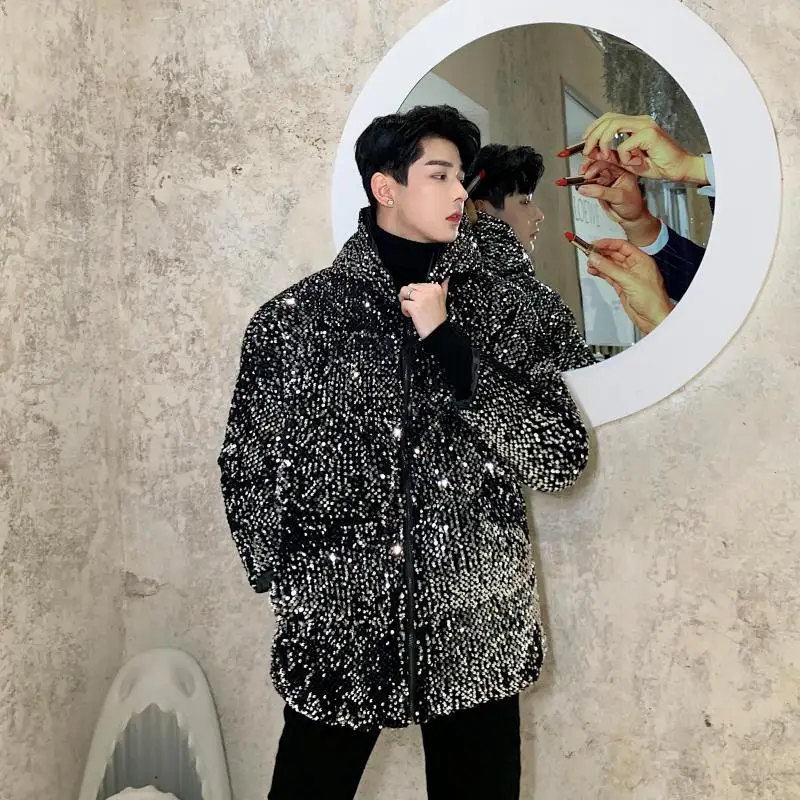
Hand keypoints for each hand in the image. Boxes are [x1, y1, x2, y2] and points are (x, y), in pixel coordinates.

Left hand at [399, 278, 449, 338]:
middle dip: (408, 296)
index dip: (416, 294)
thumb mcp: (444, 301)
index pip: (418, 284)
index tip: (419, 302)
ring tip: (411, 309)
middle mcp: (429, 291)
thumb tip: (446, 280)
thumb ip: (443, 289)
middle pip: (409, 287)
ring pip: (404, 292)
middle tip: (413, 306)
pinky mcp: (415, 306)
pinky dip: (404, 310)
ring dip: (405, 301)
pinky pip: (403, 303)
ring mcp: (422, 298)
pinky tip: (411, 316)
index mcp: (436, 288)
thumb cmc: (438, 319)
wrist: (438, 332)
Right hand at [577, 159, 661, 246]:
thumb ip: (601, 192)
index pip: (609, 159)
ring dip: (584, 176)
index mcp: (624, 169)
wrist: (630, 218)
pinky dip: (583, 184)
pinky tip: (581, 186)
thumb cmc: (632, 206)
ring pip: (592, 173)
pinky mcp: (598, 187)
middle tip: (583, 175)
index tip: (590, 170)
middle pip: (598, 163)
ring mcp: (606, 179)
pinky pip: (589, 183)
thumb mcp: (619, 197)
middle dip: (588, 168)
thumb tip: (585, 188)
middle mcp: (614, 172)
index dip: (598, 161)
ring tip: (580, 182)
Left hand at [580, 112, 707, 184]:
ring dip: (603, 142)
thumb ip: (612, 156)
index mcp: (636, 125)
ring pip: (613, 125)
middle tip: (587, 151)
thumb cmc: (659, 165)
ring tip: (604, 156)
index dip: (593, 127)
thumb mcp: (628, 162)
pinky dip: (624, 157)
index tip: (584, 141)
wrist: (679, 169)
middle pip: (608, 118)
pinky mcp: (650, 134)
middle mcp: (640, 121)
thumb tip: (593, 153)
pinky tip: (633, 163)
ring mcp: (646, 125)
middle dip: (592, 135)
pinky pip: (625, 144)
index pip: (609, 118)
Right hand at [587, 239, 672, 334]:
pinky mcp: (622, 286)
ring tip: (589, 262)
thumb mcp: (629, 280)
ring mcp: (627, 277)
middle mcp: (634, 267)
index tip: (594, 244)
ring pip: (610, 266)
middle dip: (601, 253)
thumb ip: (609, 269)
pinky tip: (594, 270)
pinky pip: (609, 276)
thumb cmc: (653, 300)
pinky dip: (600, 273)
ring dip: (599, 263)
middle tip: (588, 253)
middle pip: (615, 255)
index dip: (607, 244)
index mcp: (641, 260)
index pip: (622, 246)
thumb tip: (596, 258)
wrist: (653, 318)